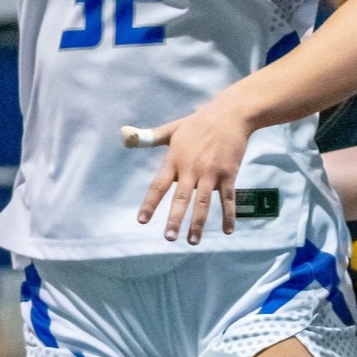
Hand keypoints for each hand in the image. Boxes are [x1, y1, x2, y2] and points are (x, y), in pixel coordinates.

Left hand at [133, 99, 253, 243]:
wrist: (229, 115)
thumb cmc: (198, 122)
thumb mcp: (173, 129)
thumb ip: (151, 137)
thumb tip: (127, 135)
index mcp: (175, 159)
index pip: (158, 185)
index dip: (150, 203)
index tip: (142, 221)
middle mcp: (191, 168)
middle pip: (181, 198)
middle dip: (175, 219)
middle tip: (169, 238)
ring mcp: (211, 172)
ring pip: (203, 203)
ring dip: (198, 223)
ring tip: (192, 241)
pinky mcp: (228, 174)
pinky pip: (228, 199)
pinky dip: (228, 215)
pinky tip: (227, 231)